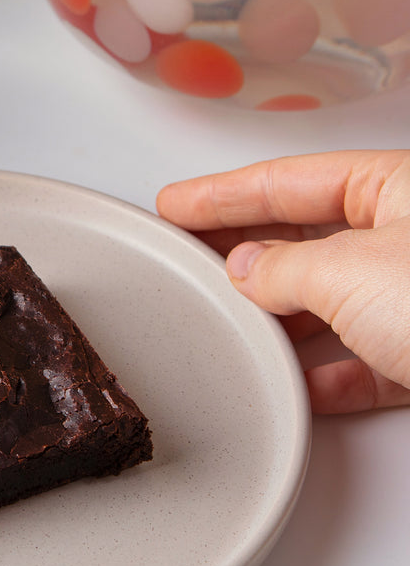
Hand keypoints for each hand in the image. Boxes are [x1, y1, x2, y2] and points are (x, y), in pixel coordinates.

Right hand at [156, 150, 409, 413]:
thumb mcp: (350, 272)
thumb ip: (284, 267)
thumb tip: (249, 269)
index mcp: (400, 188)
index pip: (290, 180)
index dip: (223, 192)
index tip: (177, 204)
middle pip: (310, 236)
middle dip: (247, 252)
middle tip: (192, 261)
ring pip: (336, 302)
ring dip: (283, 320)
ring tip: (236, 328)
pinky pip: (369, 360)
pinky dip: (330, 375)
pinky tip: (301, 385)